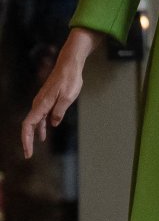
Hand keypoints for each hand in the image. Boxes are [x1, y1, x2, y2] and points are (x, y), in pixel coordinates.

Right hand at [20, 27, 103, 158]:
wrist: (69, 65)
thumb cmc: (69, 80)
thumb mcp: (68, 97)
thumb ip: (59, 111)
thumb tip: (53, 123)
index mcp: (42, 104)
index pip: (28, 125)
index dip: (26, 139)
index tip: (28, 151)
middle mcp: (39, 104)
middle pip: (29, 125)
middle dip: (27, 140)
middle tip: (29, 155)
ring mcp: (42, 102)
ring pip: (35, 121)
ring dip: (34, 134)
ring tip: (34, 147)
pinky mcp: (47, 100)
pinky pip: (41, 116)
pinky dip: (41, 126)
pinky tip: (44, 133)